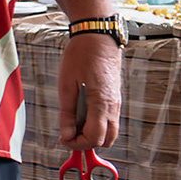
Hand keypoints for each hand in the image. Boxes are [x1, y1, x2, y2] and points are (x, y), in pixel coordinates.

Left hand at [57, 32, 121, 149]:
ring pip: (111, 131)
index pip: (94, 138)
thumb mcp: (66, 84)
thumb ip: (67, 113)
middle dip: (87, 142)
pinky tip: (83, 113)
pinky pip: (110, 119)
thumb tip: (66, 135)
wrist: (98, 35)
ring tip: (75, 123)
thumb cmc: (82, 55)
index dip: (77, 144)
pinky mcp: (115, 97)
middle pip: (107, 140)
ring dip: (94, 134)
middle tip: (70, 133)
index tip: (64, 138)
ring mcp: (117, 101)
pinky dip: (98, 124)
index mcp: (101, 103)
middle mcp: (113, 105)